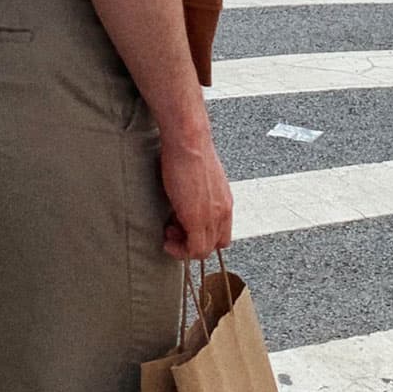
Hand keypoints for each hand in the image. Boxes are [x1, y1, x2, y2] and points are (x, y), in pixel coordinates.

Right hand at [159, 129, 233, 260]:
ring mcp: (212, 217)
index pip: (222, 234)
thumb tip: (187, 202)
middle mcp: (223, 212)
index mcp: (225, 202)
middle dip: (192, 244)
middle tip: (174, 232)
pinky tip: (167, 238)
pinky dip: (180, 250)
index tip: (184, 228)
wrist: (188, 141)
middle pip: (214, 245)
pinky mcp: (197, 219)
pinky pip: (194, 250)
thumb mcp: (201, 178)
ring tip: (169, 233)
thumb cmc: (191, 150)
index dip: (203, 236)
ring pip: (204, 251)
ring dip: (184, 248)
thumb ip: (201, 194)